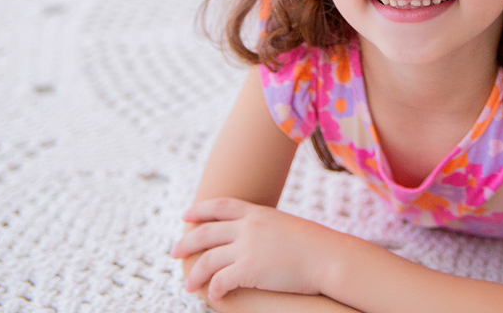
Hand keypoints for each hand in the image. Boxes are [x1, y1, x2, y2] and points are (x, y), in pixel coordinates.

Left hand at [171, 197, 343, 300]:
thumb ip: (267, 228)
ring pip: (207, 260)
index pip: (220, 206)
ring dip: (195, 274)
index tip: (186, 215)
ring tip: (188, 285)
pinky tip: (212, 296)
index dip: (200, 210)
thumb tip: (257, 239)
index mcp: (258, 213)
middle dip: (186, 242)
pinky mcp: (248, 270)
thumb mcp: (287, 226)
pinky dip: (213, 290)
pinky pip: (220, 281)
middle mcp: (248, 227)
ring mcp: (246, 248)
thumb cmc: (316, 246)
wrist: (328, 257)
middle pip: (206, 232)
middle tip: (174, 252)